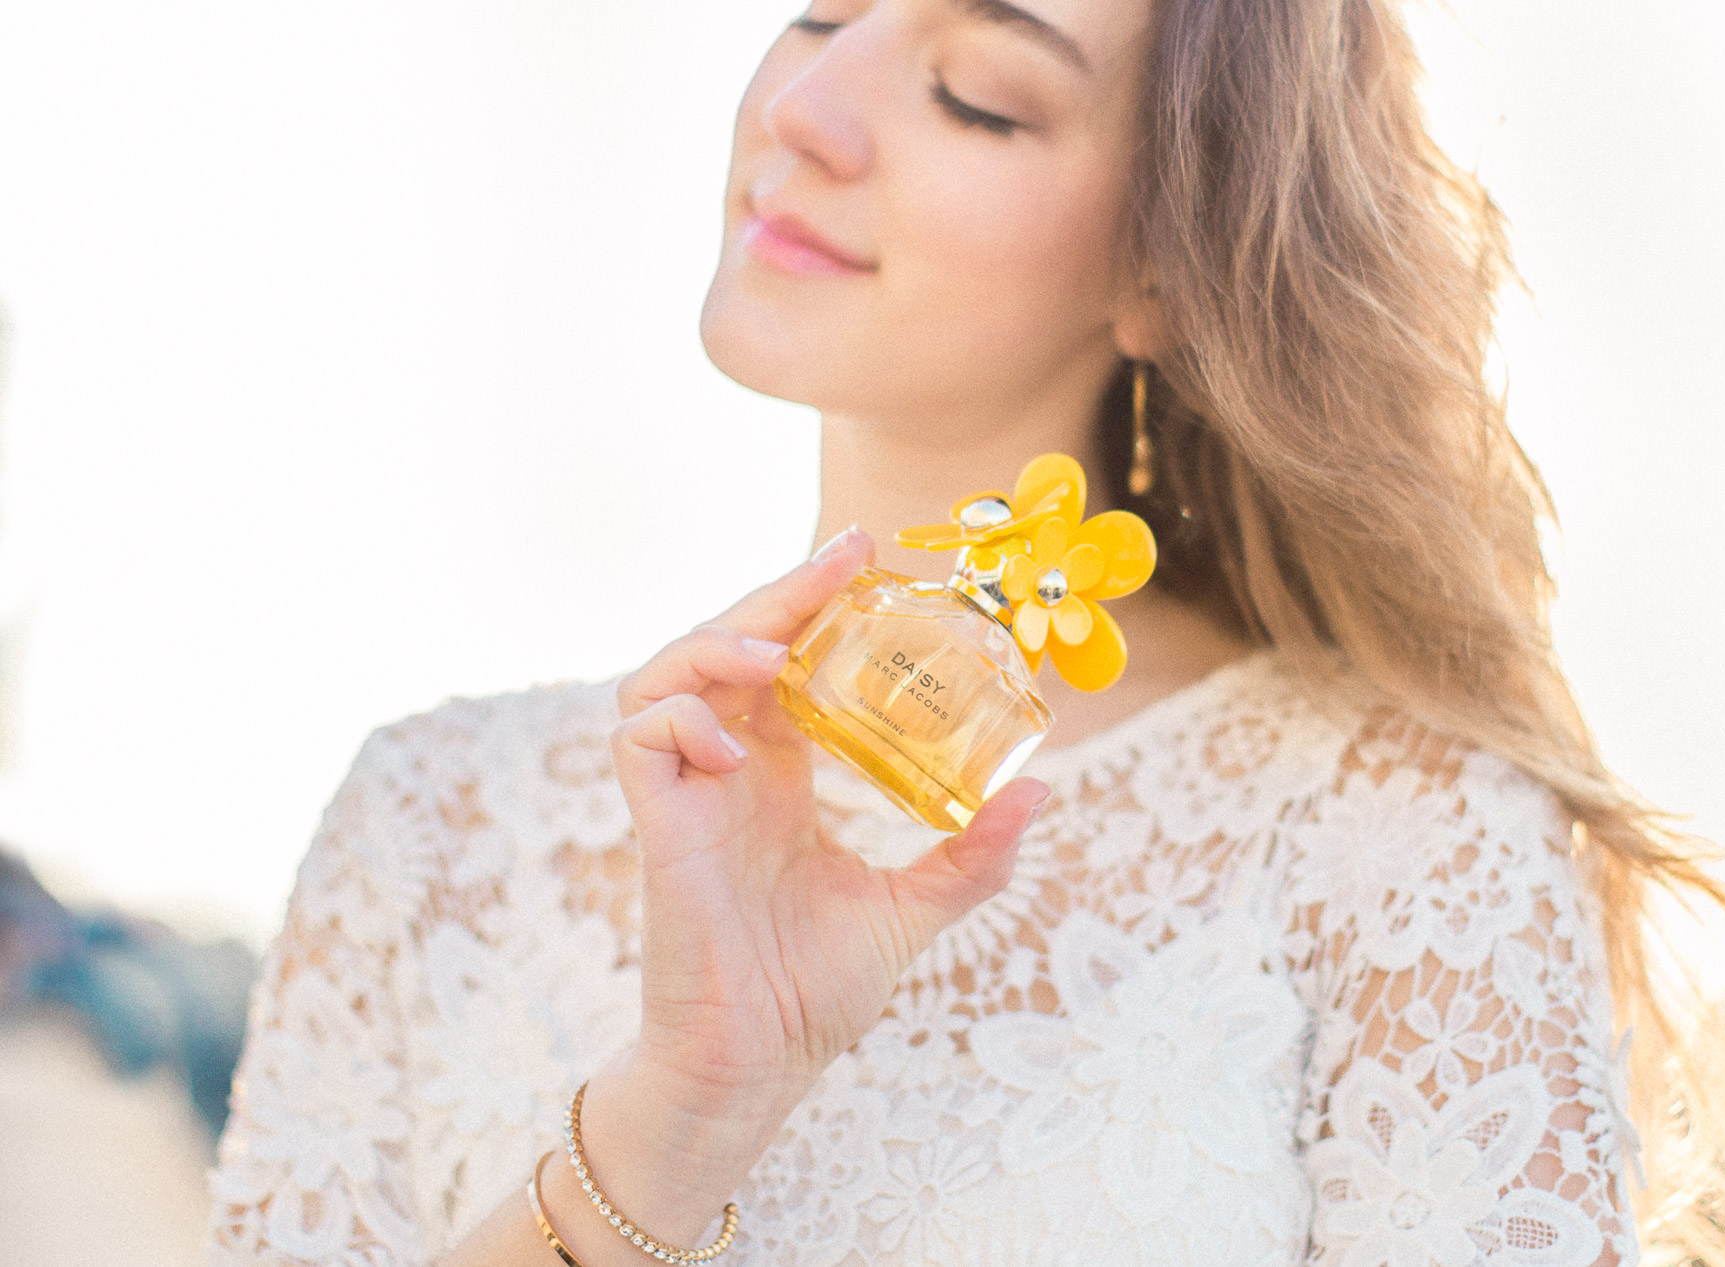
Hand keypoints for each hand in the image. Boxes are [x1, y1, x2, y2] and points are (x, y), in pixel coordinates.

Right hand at [608, 525, 1050, 1103]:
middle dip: (779, 593)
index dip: (815, 607)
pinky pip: (639, 739)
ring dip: (717, 643)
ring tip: (778, 651)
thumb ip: (973, 854)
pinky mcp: (655, 827)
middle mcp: (728, 770)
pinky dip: (680, 719)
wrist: (758, 1063)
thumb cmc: (815, 992)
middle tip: (845, 557)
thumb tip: (1043, 790)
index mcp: (779, 776)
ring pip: (665, 673)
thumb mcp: (912, 907)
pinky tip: (735, 739)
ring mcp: (686, 794)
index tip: (868, 561)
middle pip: (728, 646)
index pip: (783, 662)